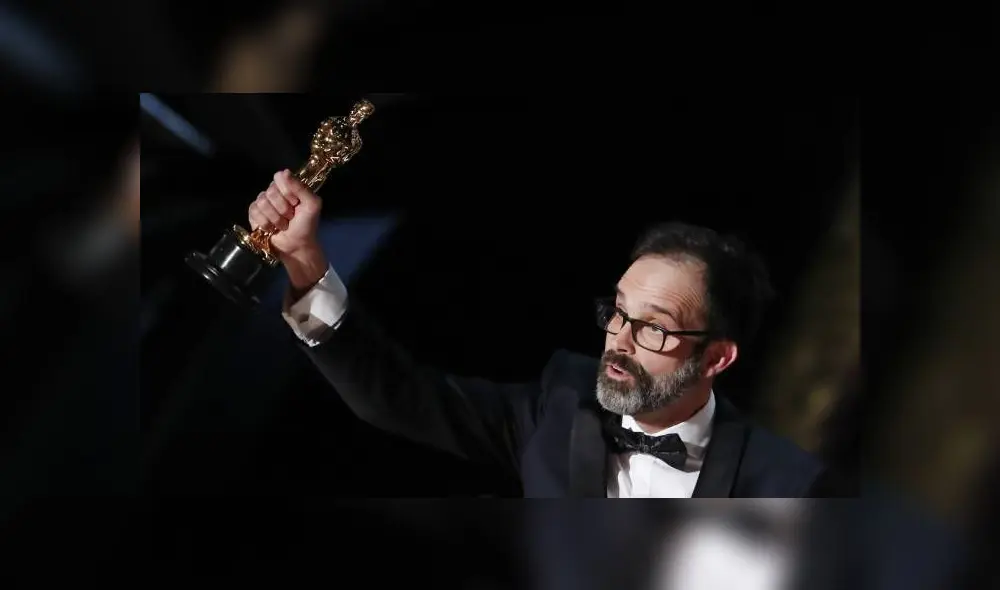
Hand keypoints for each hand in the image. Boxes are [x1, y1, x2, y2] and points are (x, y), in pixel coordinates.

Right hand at [249, 169, 327, 293]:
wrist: (297, 246)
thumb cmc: (307, 225)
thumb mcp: (312, 205)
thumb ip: (301, 188)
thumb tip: (285, 172)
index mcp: (288, 186)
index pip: (279, 177)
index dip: (287, 191)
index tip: (296, 202)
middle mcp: (274, 191)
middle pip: (271, 191)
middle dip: (283, 208)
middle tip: (291, 217)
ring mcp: (262, 202)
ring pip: (262, 202)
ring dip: (276, 218)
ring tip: (283, 225)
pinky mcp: (254, 214)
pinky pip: (254, 211)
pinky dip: (265, 223)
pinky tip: (271, 229)